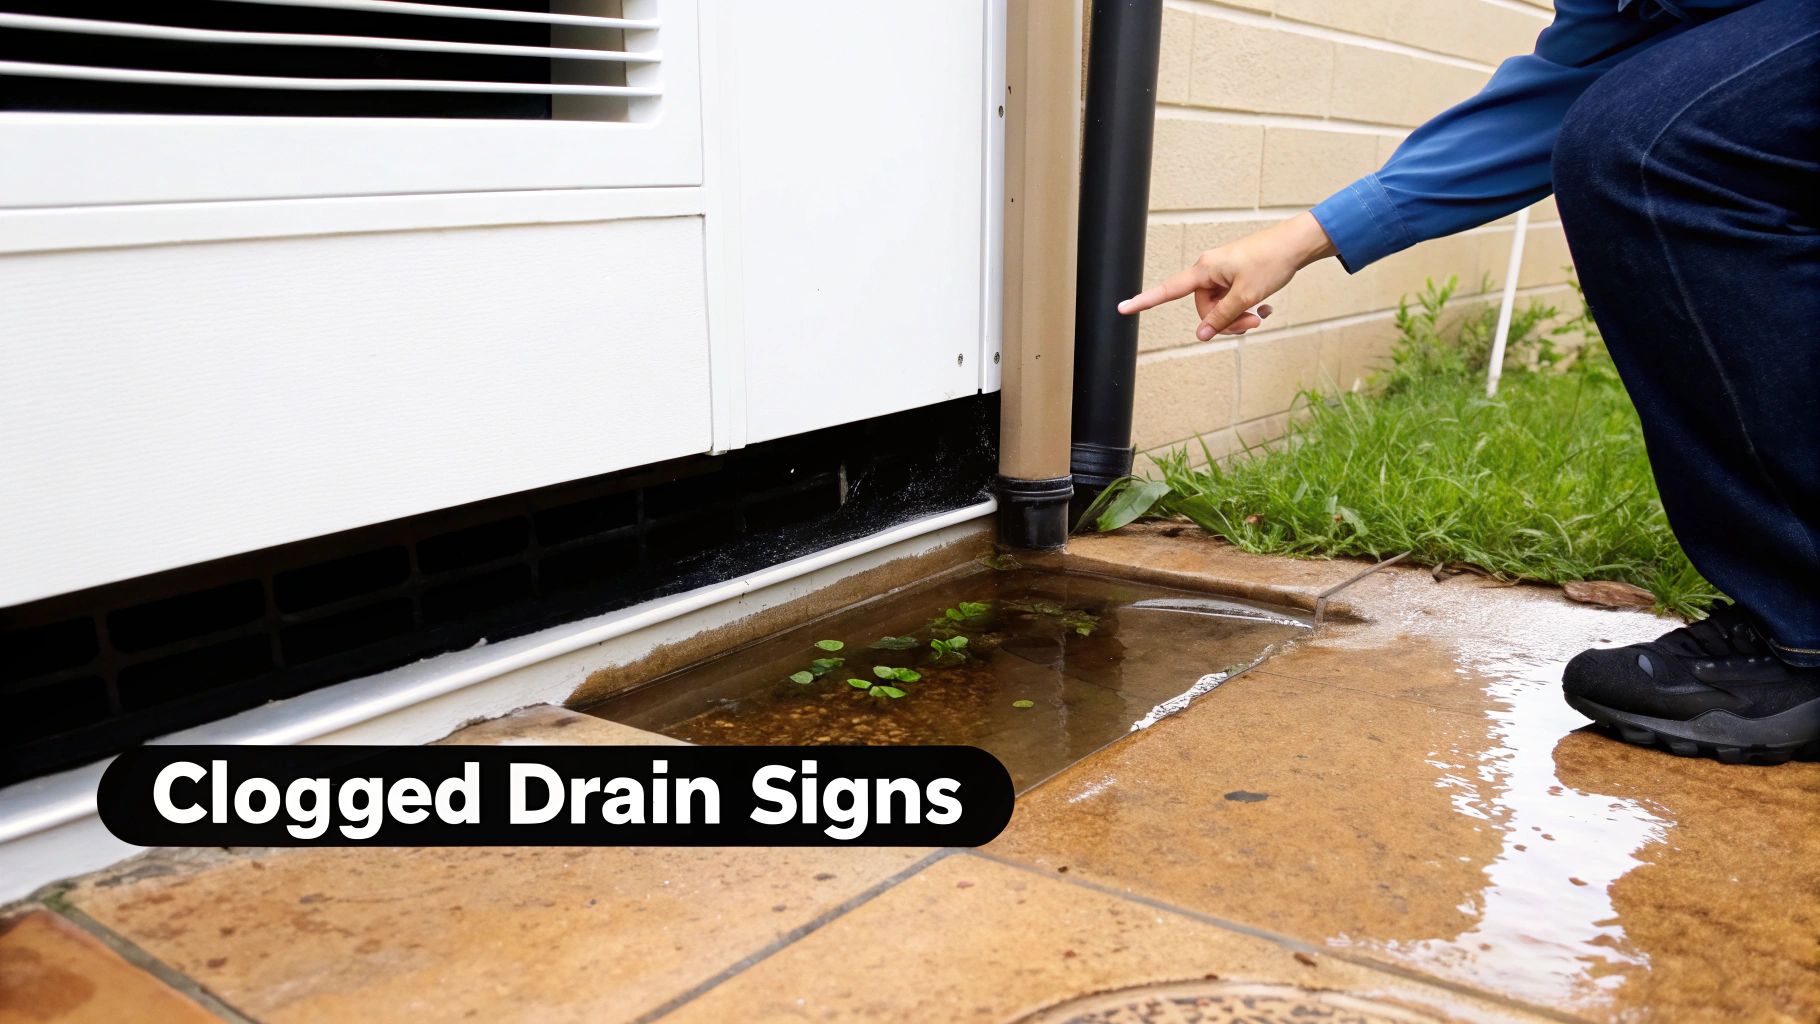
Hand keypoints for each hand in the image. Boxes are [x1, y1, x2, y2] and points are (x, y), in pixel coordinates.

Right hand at [1117, 211, 1336, 340]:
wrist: (1297, 244)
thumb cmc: (1272, 262)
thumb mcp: (1246, 296)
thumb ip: (1222, 317)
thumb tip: (1201, 335)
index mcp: (1205, 270)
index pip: (1168, 290)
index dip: (1145, 301)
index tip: (1122, 309)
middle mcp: (1210, 269)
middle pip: (1204, 308)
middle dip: (1226, 321)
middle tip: (1251, 324)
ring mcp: (1223, 271)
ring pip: (1221, 306)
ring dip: (1239, 316)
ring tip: (1260, 315)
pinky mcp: (1236, 273)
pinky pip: (1232, 298)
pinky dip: (1245, 307)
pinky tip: (1264, 307)